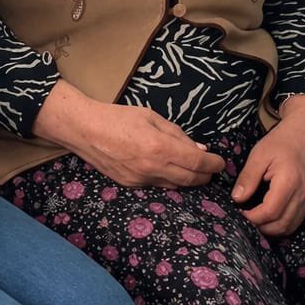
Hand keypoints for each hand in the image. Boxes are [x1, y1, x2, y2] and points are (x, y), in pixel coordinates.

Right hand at [34, 82, 223, 189]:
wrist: (85, 130)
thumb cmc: (118, 118)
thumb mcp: (152, 117)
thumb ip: (177, 134)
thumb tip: (199, 149)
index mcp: (161, 147)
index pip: (198, 163)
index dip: (214, 165)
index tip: (220, 163)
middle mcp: (154, 168)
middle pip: (191, 180)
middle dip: (205, 176)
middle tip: (211, 169)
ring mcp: (142, 180)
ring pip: (176, 186)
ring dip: (189, 180)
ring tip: (194, 171)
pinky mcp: (131, 185)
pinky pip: (158, 186)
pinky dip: (169, 180)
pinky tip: (169, 171)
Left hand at [232, 99, 304, 236]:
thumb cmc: (282, 141)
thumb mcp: (259, 155)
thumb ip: (248, 178)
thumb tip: (237, 199)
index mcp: (289, 182)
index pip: (270, 212)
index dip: (252, 218)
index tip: (238, 212)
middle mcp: (303, 194)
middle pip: (281, 225)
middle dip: (261, 227)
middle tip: (245, 219)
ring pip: (290, 226)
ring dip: (271, 228)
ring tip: (255, 219)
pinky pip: (296, 220)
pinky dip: (281, 223)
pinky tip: (268, 216)